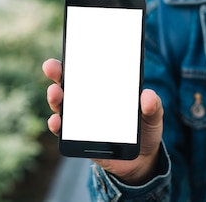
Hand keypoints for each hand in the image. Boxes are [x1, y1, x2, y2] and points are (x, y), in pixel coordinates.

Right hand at [42, 58, 163, 184]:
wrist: (141, 159)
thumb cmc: (145, 129)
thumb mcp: (154, 115)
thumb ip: (153, 105)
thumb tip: (147, 95)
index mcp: (106, 88)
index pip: (89, 69)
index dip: (77, 58)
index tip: (70, 47)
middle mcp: (88, 100)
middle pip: (69, 83)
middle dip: (57, 72)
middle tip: (51, 66)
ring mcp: (81, 118)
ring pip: (62, 105)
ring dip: (56, 98)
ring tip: (55, 93)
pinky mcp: (78, 138)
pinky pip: (63, 131)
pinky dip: (57, 125)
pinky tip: (57, 121)